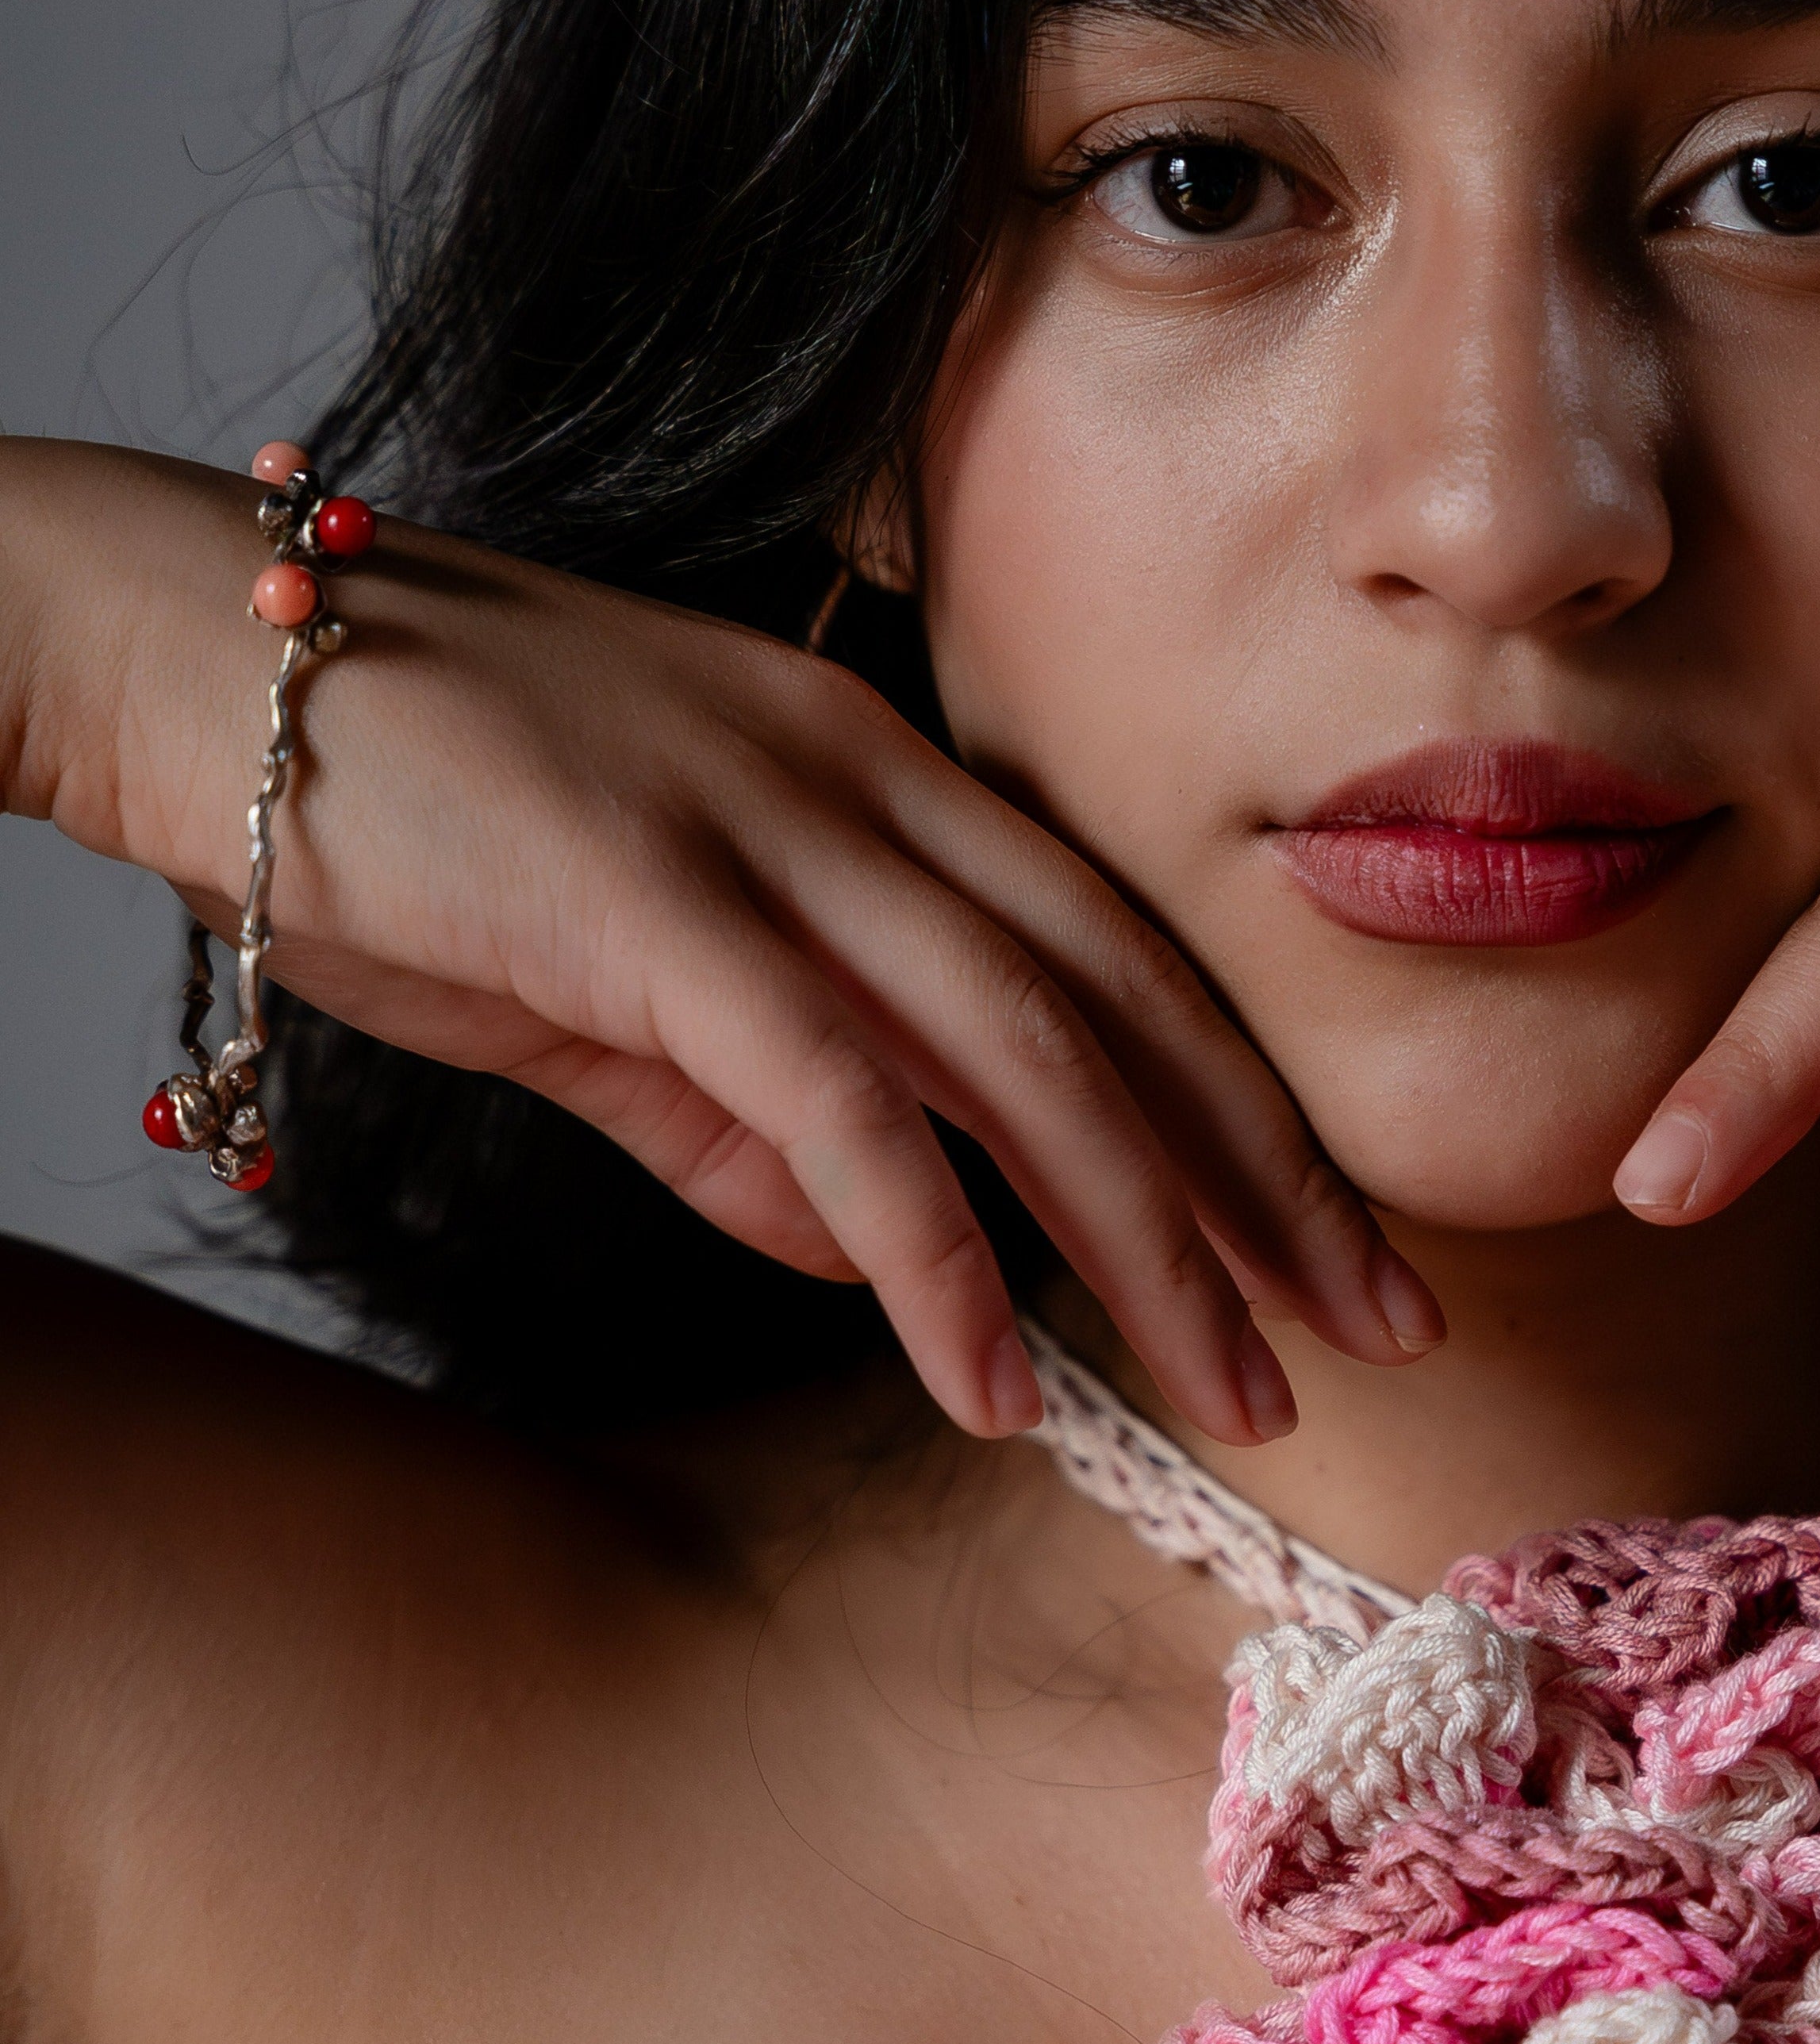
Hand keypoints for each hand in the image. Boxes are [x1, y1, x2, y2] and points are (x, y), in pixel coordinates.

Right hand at [4, 441, 1439, 1444]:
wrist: (210, 654)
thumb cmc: (418, 801)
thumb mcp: (622, 973)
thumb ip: (745, 1115)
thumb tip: (863, 1257)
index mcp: (882, 780)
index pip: (1120, 958)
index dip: (1251, 1104)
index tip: (1343, 1239)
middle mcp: (868, 793)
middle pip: (1125, 1009)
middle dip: (1270, 1184)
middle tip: (1385, 1330)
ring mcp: (773, 841)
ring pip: (1028, 1059)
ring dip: (1153, 1242)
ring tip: (1246, 1389)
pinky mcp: (660, 913)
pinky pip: (842, 1106)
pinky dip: (934, 1257)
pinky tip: (997, 1382)